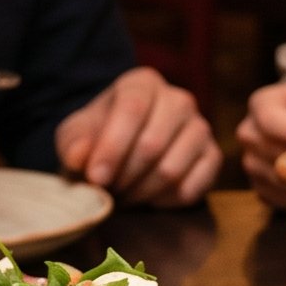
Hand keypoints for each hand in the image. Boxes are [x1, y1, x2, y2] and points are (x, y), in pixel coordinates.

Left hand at [56, 67, 220, 207]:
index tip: (95, 178)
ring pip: (172, 169)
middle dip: (124, 176)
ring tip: (124, 196)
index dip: (112, 146)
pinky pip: (192, 188)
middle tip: (107, 192)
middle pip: (153, 143)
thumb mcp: (75, 136)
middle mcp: (178, 99)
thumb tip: (80, 156)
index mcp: (142, 82)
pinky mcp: (212, 157)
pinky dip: (165, 202)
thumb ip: (73, 143)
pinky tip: (149, 198)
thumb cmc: (97, 137)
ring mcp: (200, 128)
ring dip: (141, 192)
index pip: (132, 108)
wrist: (123, 151)